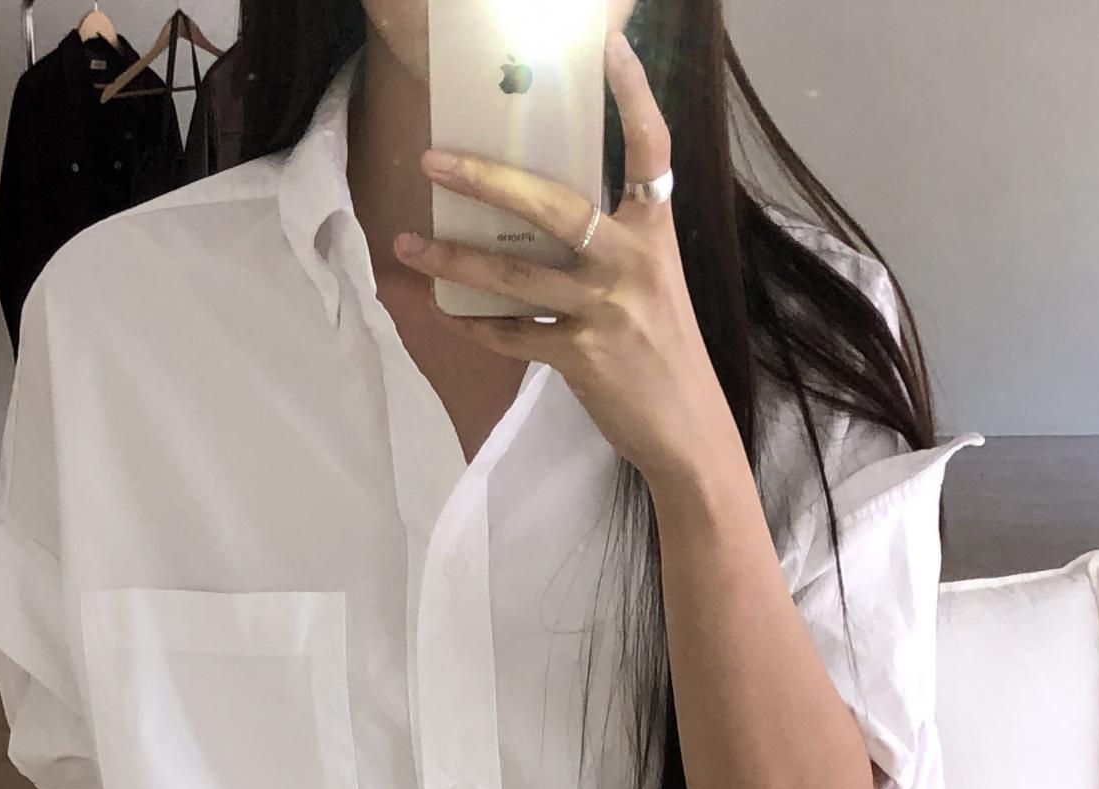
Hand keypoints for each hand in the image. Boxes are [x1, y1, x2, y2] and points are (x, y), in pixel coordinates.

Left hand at [395, 29, 740, 493]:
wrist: (689, 431)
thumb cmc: (664, 351)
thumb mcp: (653, 282)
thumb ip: (611, 243)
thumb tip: (542, 211)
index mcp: (655, 233)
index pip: (651, 150)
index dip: (633, 95)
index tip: (609, 46)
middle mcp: (633, 262)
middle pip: (554, 205)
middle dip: (487, 180)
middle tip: (434, 160)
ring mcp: (607, 311)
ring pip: (516, 275)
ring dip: (455, 262)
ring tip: (409, 246)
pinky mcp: (583, 358)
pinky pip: (515, 336)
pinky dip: (479, 327)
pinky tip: (449, 315)